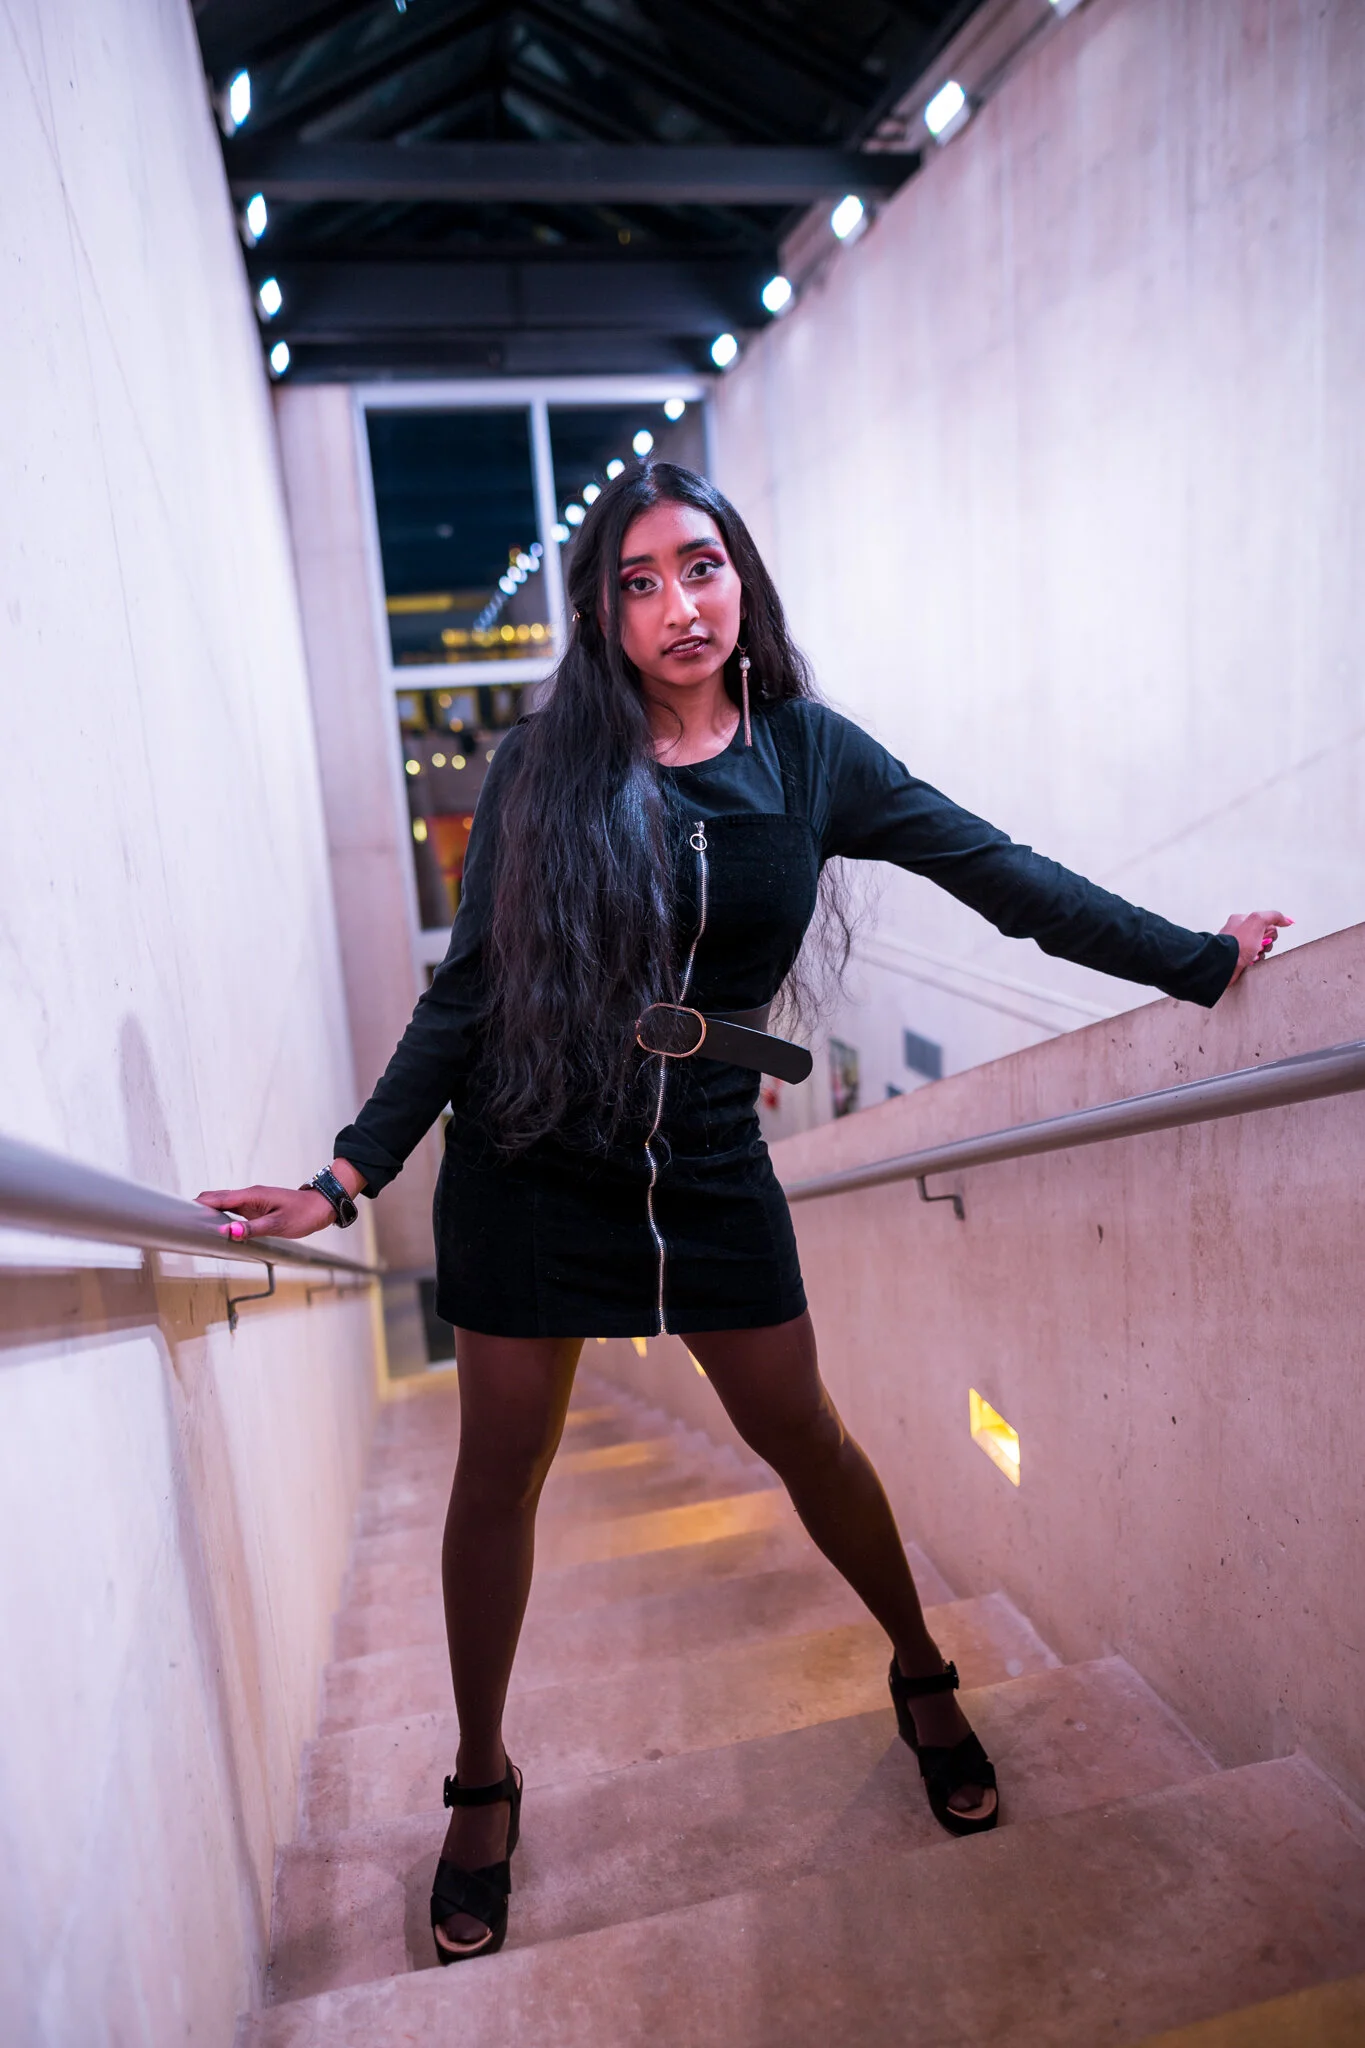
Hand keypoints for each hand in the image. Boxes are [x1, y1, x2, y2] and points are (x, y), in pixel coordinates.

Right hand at [195, 1185, 335, 1240]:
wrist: (321, 1206)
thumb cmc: (304, 1213)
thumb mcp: (278, 1224)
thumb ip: (252, 1229)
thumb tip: (227, 1232)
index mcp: (251, 1195)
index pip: (217, 1198)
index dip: (197, 1205)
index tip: (181, 1215)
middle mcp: (248, 1196)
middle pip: (215, 1199)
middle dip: (197, 1209)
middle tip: (182, 1225)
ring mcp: (251, 1201)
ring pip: (222, 1204)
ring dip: (208, 1213)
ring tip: (192, 1229)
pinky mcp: (255, 1208)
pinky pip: (232, 1210)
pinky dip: (220, 1217)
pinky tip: (216, 1228)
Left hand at [1220, 910, 1292, 985]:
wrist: (1224, 964)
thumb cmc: (1237, 943)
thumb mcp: (1257, 921)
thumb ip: (1274, 916)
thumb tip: (1287, 920)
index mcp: (1241, 920)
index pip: (1265, 921)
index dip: (1270, 930)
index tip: (1266, 934)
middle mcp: (1239, 932)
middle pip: (1265, 936)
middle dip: (1267, 943)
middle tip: (1260, 946)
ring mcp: (1239, 946)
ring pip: (1261, 948)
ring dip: (1263, 952)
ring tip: (1255, 955)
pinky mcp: (1239, 958)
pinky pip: (1255, 959)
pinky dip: (1257, 961)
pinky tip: (1252, 961)